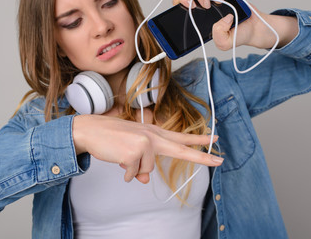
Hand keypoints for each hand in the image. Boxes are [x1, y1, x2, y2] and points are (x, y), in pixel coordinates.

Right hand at [73, 115, 222, 183]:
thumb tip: (144, 180)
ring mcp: (144, 142)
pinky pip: (132, 174)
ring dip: (133, 169)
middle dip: (201, 156)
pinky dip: (124, 172)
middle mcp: (152, 136)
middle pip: (181, 148)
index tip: (215, 138)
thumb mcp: (131, 149)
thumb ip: (143, 163)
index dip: (198, 138)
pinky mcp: (134, 152)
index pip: (180, 136)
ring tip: (122, 156)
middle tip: (220, 160)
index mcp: (153, 132)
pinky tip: (117, 159)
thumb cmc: (111, 137)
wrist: (91, 129)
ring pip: (146, 170)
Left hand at [173, 0, 297, 49]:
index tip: (190, 6)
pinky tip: (221, 0)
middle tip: (197, 5)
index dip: (182, 3)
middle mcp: (204, 6)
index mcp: (199, 19)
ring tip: (209, 4)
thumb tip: (223, 19)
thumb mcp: (224, 43)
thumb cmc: (237, 35)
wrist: (254, 27)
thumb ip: (218, 35)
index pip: (181, 7)